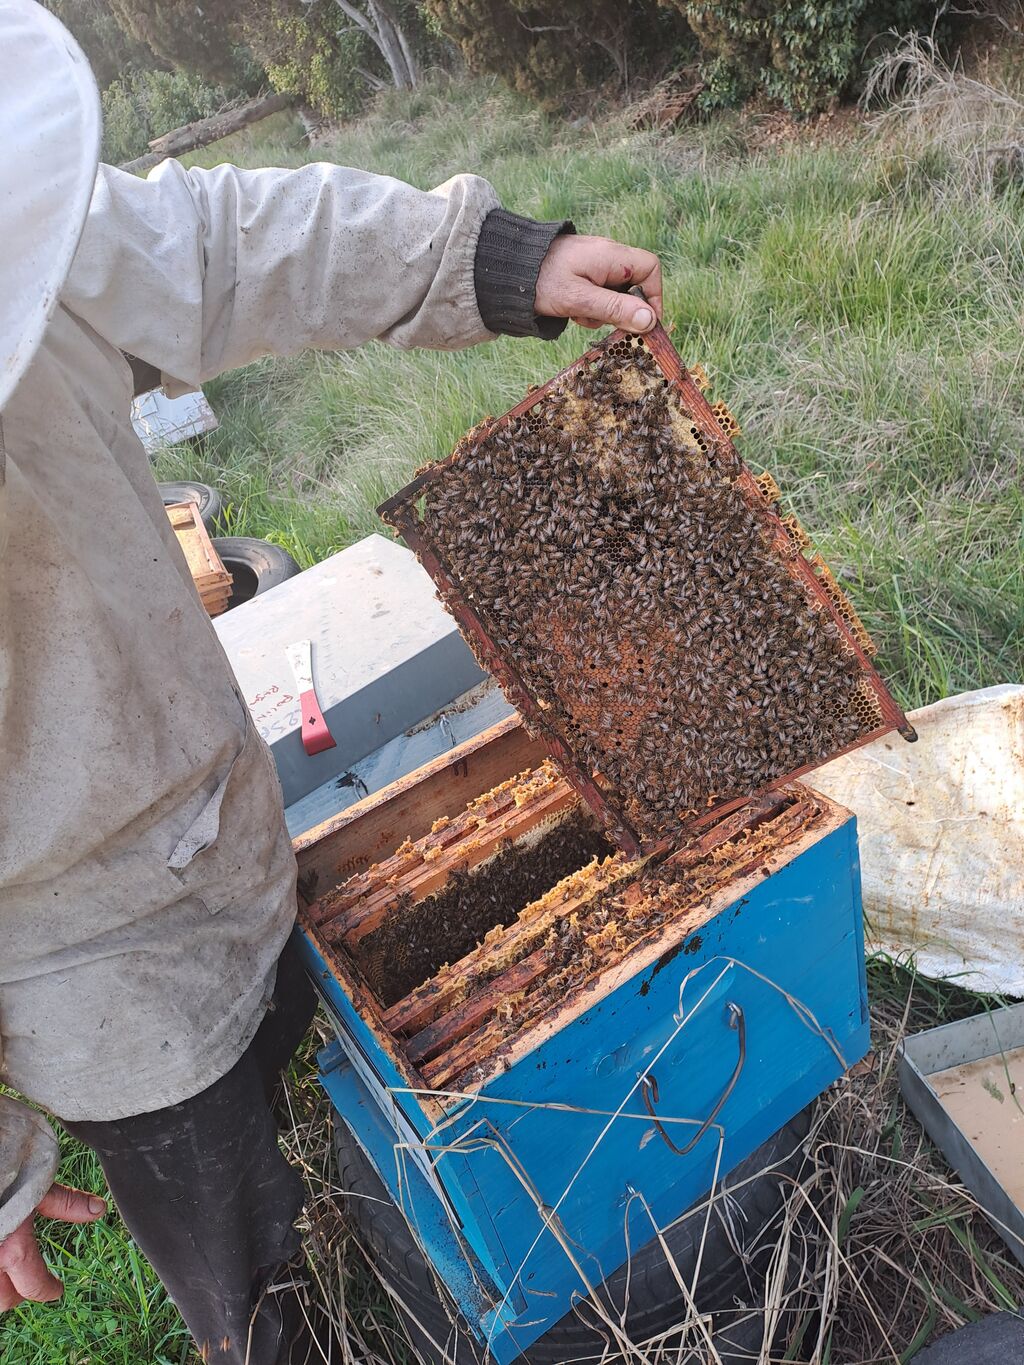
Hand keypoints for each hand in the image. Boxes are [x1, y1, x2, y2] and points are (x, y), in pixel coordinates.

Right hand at [0, 1183, 105, 1311]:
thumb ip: (66, 1203)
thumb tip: (100, 1209)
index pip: (34, 1286)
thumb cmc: (6, 1169)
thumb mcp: (37, 1185)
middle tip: (28, 1278)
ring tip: (7, 1274)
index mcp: (13, 1250)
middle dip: (19, 1292)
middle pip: (5, 1301)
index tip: (56, 1289)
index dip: (49, 1290)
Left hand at [535, 234, 662, 332]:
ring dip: (603, 311)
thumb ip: (615, 309)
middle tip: (603, 322)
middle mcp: (607, 256)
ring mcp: (594, 264)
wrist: (508, 268)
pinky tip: (572, 310)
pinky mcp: (582, 274)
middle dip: (622, 308)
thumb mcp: (580, 300)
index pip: (650, 269)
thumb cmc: (542, 280)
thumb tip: (649, 320)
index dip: (654, 296)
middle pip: (634, 284)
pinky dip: (590, 307)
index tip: (645, 322)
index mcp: (612, 256)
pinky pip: (599, 293)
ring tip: (579, 314)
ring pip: (615, 293)